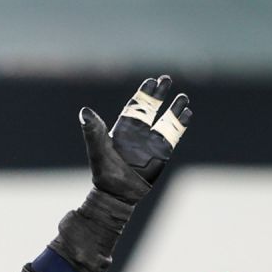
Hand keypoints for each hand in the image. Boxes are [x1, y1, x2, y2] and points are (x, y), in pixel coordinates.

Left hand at [79, 76, 190, 204]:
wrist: (117, 193)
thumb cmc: (104, 172)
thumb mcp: (98, 148)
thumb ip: (93, 130)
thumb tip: (84, 111)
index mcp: (123, 128)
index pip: (135, 106)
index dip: (143, 94)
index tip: (152, 81)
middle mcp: (139, 132)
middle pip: (151, 108)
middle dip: (159, 94)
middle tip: (167, 78)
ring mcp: (151, 142)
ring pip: (166, 120)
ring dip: (174, 108)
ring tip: (183, 97)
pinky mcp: (162, 152)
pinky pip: (173, 135)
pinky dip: (180, 124)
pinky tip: (187, 113)